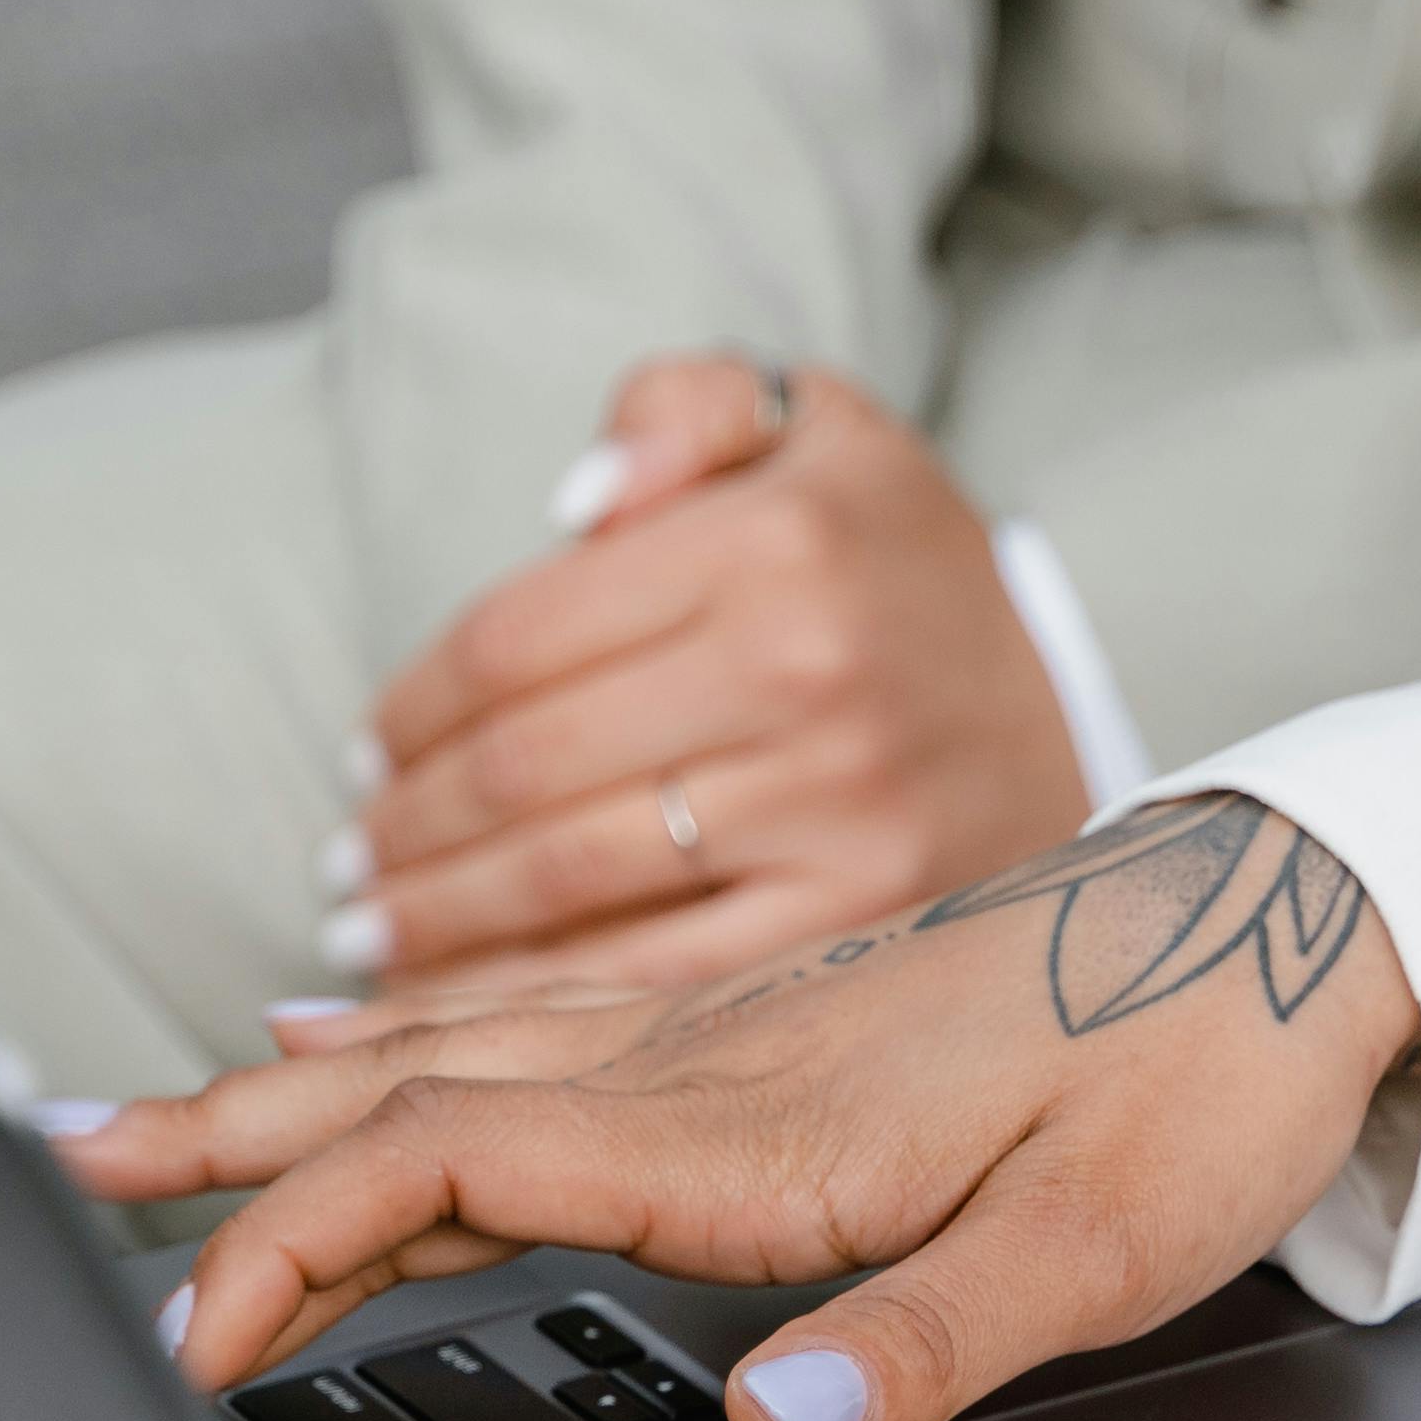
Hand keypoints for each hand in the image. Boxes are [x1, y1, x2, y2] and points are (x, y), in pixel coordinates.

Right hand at [69, 794, 1420, 1420]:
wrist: (1308, 917)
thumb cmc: (1211, 1071)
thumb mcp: (1113, 1240)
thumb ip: (933, 1339)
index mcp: (763, 1121)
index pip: (464, 1158)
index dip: (304, 1237)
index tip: (195, 1329)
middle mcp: (715, 1059)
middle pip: (409, 1089)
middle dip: (221, 1142)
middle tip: (58, 1172)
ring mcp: (729, 1030)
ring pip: (453, 1052)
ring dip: (284, 1092)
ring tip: (139, 1122)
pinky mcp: (766, 1022)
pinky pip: (533, 1029)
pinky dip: (405, 1048)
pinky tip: (343, 1041)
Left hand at [324, 357, 1095, 1002]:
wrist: (1076, 700)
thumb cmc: (895, 568)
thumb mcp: (815, 429)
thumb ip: (682, 410)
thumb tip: (574, 503)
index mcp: (775, 543)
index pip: (518, 638)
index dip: (410, 708)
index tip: (363, 754)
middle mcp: (809, 674)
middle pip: (526, 771)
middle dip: (405, 831)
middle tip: (344, 871)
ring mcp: (842, 810)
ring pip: (569, 880)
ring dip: (439, 922)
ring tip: (373, 935)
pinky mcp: (865, 922)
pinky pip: (654, 978)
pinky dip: (533, 1001)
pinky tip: (462, 1010)